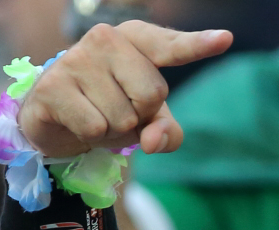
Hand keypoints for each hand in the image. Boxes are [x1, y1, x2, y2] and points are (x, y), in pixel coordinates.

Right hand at [18, 21, 231, 158]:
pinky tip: (77, 119)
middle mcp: (105, 38)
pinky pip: (96, 127)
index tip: (225, 39)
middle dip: (142, 114)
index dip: (197, 44)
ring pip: (124, 117)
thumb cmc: (112, 108)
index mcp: (135, 40)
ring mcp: (75, 59)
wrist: (57, 117)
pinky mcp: (52, 86)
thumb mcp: (151, 121)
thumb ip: (168, 131)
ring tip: (97, 112)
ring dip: (115, 129)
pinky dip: (93, 136)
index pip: (169, 45)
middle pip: (154, 94)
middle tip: (119, 107)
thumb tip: (151, 141)